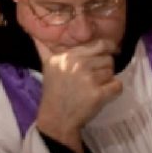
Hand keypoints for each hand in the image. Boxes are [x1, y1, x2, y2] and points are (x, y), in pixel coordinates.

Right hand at [34, 38, 121, 152]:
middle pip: (107, 58)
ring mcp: (88, 79)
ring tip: (93, 88)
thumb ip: (43, 48)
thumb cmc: (54, 92)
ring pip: (112, 72)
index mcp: (67, 56)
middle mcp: (77, 64)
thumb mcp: (47, 66)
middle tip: (94, 78)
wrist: (57, 119)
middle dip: (104, 68)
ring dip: (107, 80)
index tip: (110, 52)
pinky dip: (114, 91)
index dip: (108, 48)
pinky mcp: (97, 94)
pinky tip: (103, 95)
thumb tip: (34, 33)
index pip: (99, 44)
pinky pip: (117, 86)